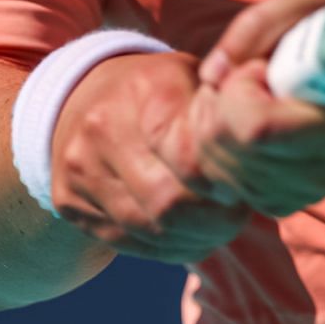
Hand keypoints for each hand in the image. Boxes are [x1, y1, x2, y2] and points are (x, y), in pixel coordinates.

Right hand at [48, 50, 250, 262]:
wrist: (79, 97)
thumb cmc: (155, 89)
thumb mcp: (190, 76)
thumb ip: (221, 105)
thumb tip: (256, 143)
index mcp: (143, 91)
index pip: (190, 158)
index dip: (224, 183)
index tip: (243, 186)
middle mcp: (102, 129)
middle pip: (169, 201)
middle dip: (214, 219)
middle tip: (238, 215)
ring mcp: (79, 169)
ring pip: (149, 229)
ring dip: (193, 238)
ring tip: (219, 228)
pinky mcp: (68, 202)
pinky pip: (126, 242)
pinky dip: (165, 247)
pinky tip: (188, 236)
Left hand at [190, 0, 324, 218]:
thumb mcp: (314, 7)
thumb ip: (258, 25)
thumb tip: (213, 73)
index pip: (257, 129)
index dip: (240, 90)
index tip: (261, 67)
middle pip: (224, 146)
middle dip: (220, 100)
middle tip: (249, 76)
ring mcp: (304, 194)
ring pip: (213, 164)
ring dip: (215, 119)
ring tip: (249, 96)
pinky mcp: (280, 204)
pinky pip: (218, 180)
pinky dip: (218, 144)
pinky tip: (246, 120)